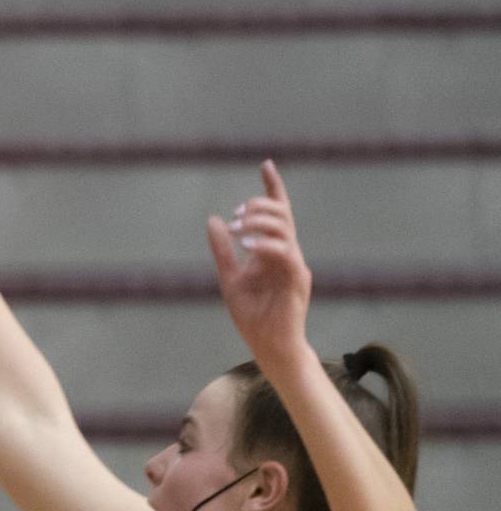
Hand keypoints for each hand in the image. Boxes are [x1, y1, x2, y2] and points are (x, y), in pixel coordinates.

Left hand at [206, 160, 312, 370]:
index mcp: (273, 251)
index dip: (274, 187)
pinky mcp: (297, 280)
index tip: (266, 164)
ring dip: (261, 221)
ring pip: (286, 227)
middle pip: (282, 214)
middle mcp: (287, 254)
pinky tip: (247, 245)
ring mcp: (294, 265)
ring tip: (238, 227)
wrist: (268, 347)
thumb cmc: (253, 316)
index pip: (278, 213)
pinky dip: (267, 244)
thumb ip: (223, 250)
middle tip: (236, 216)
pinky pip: (286, 252)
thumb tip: (213, 219)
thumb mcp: (230, 278)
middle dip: (259, 206)